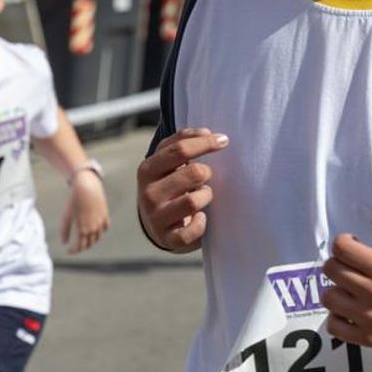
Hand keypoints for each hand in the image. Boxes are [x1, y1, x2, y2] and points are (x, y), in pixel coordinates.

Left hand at [61, 170, 109, 253]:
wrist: (87, 187)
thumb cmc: (74, 201)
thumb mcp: (67, 216)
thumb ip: (65, 230)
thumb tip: (64, 243)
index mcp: (83, 229)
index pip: (80, 247)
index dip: (74, 250)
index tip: (69, 250)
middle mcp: (93, 228)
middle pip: (89, 244)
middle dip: (82, 247)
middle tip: (76, 246)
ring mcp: (101, 222)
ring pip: (98, 238)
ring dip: (91, 241)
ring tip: (84, 239)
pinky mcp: (105, 215)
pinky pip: (105, 228)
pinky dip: (100, 232)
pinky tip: (95, 230)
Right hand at [136, 128, 227, 252]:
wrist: (156, 223)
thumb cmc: (169, 185)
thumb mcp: (168, 162)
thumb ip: (183, 141)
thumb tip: (207, 132)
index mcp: (148, 169)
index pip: (179, 149)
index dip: (205, 143)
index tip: (224, 140)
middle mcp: (148, 193)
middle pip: (193, 173)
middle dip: (206, 173)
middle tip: (205, 178)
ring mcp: (156, 217)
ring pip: (194, 201)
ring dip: (206, 197)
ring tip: (203, 197)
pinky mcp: (167, 239)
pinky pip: (191, 232)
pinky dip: (201, 225)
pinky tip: (202, 218)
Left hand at [321, 215, 371, 346]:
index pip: (342, 248)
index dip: (343, 241)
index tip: (353, 243)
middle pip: (331, 270)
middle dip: (338, 261)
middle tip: (351, 264)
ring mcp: (369, 319)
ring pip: (329, 297)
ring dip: (336, 288)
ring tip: (350, 287)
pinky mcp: (367, 337)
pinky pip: (333, 326)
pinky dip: (337, 316)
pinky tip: (350, 308)